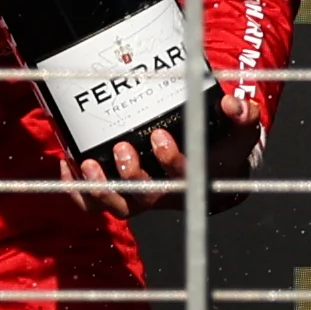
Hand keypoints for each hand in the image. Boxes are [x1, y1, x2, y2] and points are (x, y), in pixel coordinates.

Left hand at [68, 88, 264, 217]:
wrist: (212, 175)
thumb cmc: (221, 149)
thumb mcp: (238, 132)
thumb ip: (242, 116)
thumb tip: (232, 102)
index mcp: (194, 180)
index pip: (183, 177)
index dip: (170, 160)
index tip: (159, 135)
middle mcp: (166, 194)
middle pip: (146, 197)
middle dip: (131, 175)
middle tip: (122, 148)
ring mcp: (142, 198)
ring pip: (119, 206)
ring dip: (100, 189)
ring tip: (87, 164)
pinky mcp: (122, 196)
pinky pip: (94, 204)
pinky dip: (78, 191)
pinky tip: (68, 165)